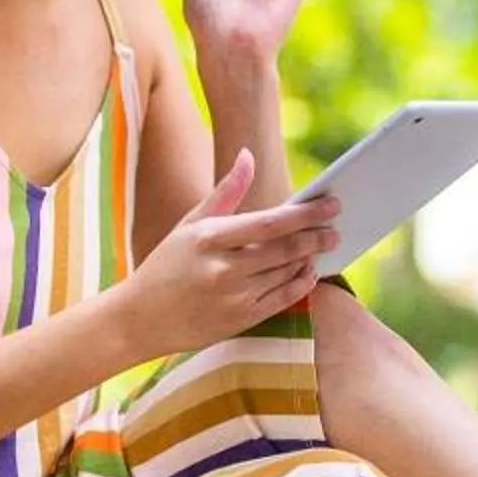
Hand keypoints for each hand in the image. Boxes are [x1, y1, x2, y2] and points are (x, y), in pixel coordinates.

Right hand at [110, 150, 338, 358]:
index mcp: (209, 239)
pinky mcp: (240, 321)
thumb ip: (225, 191)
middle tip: (337, 228)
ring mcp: (233, 298)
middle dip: (316, 237)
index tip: (331, 203)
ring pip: (286, 274)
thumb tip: (248, 155)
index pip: (270, 223)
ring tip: (324, 245)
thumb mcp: (190, 224)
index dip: (305, 213)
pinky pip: (282, 300)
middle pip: (285, 250)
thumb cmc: (166, 265)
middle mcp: (223, 269)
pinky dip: (301, 284)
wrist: (140, 319)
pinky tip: (309, 271)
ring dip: (310, 258)